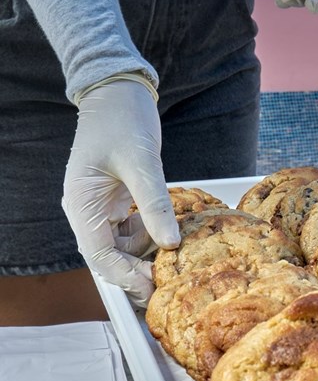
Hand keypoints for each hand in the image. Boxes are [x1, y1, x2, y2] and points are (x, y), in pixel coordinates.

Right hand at [63, 75, 179, 305]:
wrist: (118, 93)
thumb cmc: (124, 120)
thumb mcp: (142, 162)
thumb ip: (155, 202)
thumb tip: (171, 242)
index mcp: (80, 203)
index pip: (98, 255)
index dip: (124, 276)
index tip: (152, 287)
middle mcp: (85, 209)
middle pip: (106, 256)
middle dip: (134, 272)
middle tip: (166, 285)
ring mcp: (99, 206)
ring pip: (118, 245)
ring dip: (142, 256)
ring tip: (172, 261)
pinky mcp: (115, 200)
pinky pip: (128, 229)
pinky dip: (147, 236)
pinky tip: (168, 234)